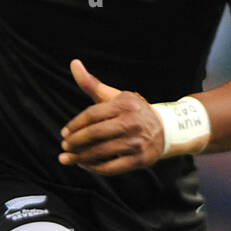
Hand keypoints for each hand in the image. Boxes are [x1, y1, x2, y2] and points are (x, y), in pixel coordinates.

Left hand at [59, 59, 163, 174]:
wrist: (165, 130)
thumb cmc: (133, 112)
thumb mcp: (116, 96)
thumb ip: (92, 84)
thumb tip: (73, 63)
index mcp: (124, 104)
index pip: (92, 114)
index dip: (75, 124)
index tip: (64, 132)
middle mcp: (131, 123)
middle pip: (95, 133)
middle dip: (75, 141)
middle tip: (64, 145)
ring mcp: (136, 142)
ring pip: (101, 152)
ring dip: (80, 157)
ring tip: (67, 158)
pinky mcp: (139, 160)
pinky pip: (111, 167)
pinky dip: (94, 167)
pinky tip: (84, 164)